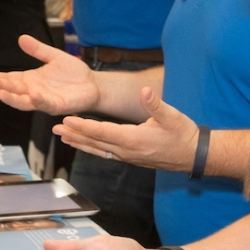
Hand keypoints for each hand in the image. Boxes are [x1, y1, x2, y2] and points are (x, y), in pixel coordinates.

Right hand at [0, 34, 101, 114]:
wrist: (93, 84)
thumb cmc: (74, 74)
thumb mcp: (54, 57)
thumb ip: (38, 50)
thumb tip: (22, 38)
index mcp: (31, 80)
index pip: (11, 79)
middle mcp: (34, 91)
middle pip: (14, 90)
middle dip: (0, 86)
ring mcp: (45, 100)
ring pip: (24, 101)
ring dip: (12, 98)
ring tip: (0, 93)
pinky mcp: (57, 105)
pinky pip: (46, 104)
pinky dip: (38, 100)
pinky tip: (31, 94)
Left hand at [53, 87, 198, 172]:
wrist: (193, 155)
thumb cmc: (183, 135)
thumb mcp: (172, 116)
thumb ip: (156, 104)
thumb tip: (145, 91)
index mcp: (134, 140)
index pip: (103, 132)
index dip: (84, 126)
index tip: (68, 120)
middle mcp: (127, 151)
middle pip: (95, 142)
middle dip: (74, 134)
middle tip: (56, 128)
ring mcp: (128, 157)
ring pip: (98, 149)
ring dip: (79, 142)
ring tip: (63, 136)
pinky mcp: (130, 158)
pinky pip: (105, 153)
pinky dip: (92, 148)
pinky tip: (84, 144)